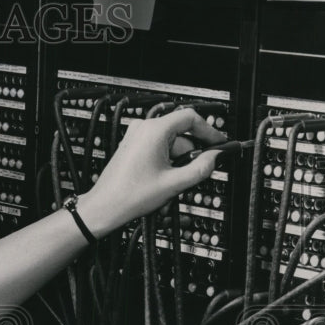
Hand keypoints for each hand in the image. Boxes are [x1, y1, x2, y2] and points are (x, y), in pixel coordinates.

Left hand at [76, 109, 226, 237]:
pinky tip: (163, 179)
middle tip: (197, 171)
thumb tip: (215, 157)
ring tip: (172, 182)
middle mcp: (143, 128)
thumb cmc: (130, 195)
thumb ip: (201, 168)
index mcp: (154, 130)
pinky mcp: (133, 146)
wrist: (105, 206)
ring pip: (171, 143)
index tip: (219, 143)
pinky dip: (167, 161)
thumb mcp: (174, 183)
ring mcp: (136, 136)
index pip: (191, 117)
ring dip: (178, 160)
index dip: (209, 131)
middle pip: (181, 132)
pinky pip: (159, 147)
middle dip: (191, 153)